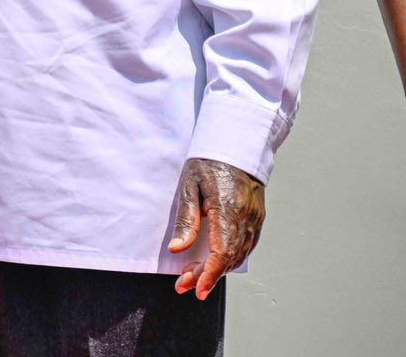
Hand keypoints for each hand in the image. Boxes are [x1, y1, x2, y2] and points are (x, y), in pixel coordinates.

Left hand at [167, 156, 264, 298]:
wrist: (236, 145)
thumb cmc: (208, 162)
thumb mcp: (189, 186)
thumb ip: (186, 220)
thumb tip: (177, 248)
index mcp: (228, 210)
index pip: (221, 253)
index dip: (209, 274)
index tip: (196, 288)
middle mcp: (246, 219)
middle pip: (229, 258)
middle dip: (207, 276)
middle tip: (185, 285)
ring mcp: (255, 220)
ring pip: (239, 255)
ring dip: (218, 269)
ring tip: (194, 275)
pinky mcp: (257, 219)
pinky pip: (245, 245)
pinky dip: (230, 258)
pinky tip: (214, 262)